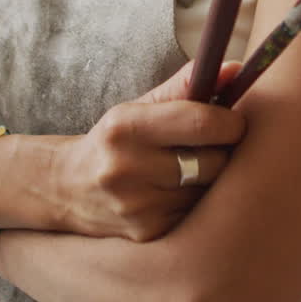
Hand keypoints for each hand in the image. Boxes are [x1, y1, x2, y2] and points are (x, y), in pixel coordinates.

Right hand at [53, 60, 245, 242]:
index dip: (231, 122)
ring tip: (191, 170)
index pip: (202, 124)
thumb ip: (186, 86)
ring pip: (209, 192)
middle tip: (213, 147)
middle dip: (223, 153)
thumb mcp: (140, 106)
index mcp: (126, 127)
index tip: (234, 122)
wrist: (66, 188)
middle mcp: (128, 168)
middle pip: (213, 162)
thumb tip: (234, 68)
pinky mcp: (147, 233)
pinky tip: (177, 194)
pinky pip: (196, 215)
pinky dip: (196, 204)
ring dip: (211, 181)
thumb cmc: (115, 141)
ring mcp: (137, 207)